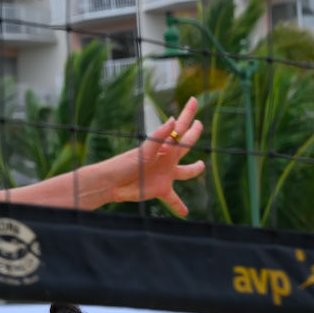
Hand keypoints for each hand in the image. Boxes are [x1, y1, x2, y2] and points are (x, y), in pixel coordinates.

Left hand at [110, 96, 204, 217]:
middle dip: (193, 134)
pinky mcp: (160, 190)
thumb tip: (173, 121)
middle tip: (199, 124)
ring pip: (185, 172)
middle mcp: (167, 159)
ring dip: (194, 170)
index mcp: (163, 147)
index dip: (187, 114)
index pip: (179, 128)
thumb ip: (158, 138)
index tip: (193, 99)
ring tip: (201, 166)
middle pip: (185, 144)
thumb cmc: (125, 164)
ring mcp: (165, 175)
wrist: (112, 183)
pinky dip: (179, 206)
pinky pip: (173, 199)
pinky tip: (185, 213)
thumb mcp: (143, 151)